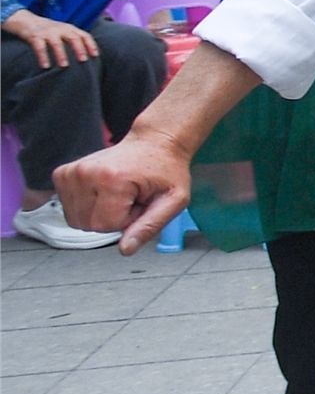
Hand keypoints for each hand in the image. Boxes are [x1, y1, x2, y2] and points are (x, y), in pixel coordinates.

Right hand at [1, 10, 98, 67]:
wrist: (27, 21)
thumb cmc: (50, 31)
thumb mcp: (64, 32)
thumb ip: (74, 40)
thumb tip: (88, 58)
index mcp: (70, 29)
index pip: (84, 35)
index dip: (91, 45)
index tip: (95, 55)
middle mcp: (61, 29)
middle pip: (73, 38)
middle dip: (79, 48)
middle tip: (83, 60)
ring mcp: (48, 32)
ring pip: (56, 43)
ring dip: (61, 54)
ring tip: (64, 66)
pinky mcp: (35, 36)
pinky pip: (39, 47)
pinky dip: (43, 56)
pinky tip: (45, 66)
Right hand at [52, 129, 190, 252]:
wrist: (154, 143)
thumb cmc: (166, 170)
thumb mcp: (174, 201)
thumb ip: (149, 227)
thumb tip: (125, 250)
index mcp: (112, 179)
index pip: (107, 226)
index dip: (128, 221)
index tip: (140, 203)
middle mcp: (86, 173)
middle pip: (89, 225)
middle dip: (112, 219)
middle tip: (131, 199)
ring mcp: (71, 172)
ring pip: (77, 219)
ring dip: (99, 213)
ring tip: (119, 195)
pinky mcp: (63, 173)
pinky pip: (68, 207)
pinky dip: (86, 205)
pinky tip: (103, 191)